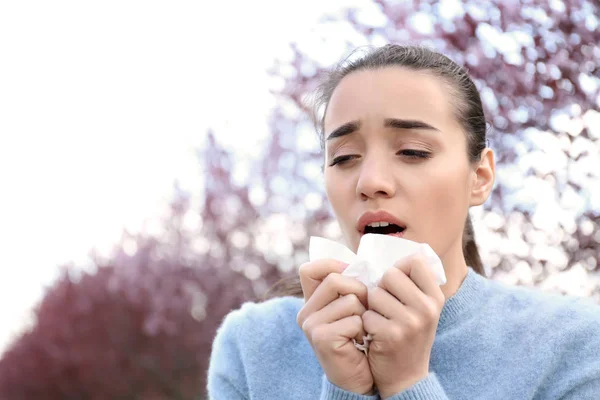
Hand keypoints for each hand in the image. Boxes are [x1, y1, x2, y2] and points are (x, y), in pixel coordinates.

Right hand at [296, 259, 373, 394]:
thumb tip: (360, 264)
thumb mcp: (351, 309)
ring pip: (350, 299)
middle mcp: (306, 312)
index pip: (310, 269)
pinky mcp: (321, 338)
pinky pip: (354, 320)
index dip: (333, 265)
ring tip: (361, 331)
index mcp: (311, 302)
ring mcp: (311, 325)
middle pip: (335, 279)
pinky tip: (359, 343)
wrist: (358, 379)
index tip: (353, 275)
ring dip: (364, 314)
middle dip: (360, 291)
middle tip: (365, 309)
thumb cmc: (359, 341)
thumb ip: (349, 287)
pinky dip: (364, 330)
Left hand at [362, 254, 444, 398]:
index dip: (399, 268)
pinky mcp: (392, 335)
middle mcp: (428, 308)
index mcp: (436, 297)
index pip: (414, 260)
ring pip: (375, 294)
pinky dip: (366, 324)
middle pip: (390, 274)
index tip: (396, 284)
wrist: (406, 376)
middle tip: (385, 306)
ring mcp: (411, 322)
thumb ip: (412, 283)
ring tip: (381, 320)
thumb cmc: (408, 334)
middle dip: (381, 288)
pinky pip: (367, 314)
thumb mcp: (421, 308)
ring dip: (371, 307)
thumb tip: (395, 248)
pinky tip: (375, 335)